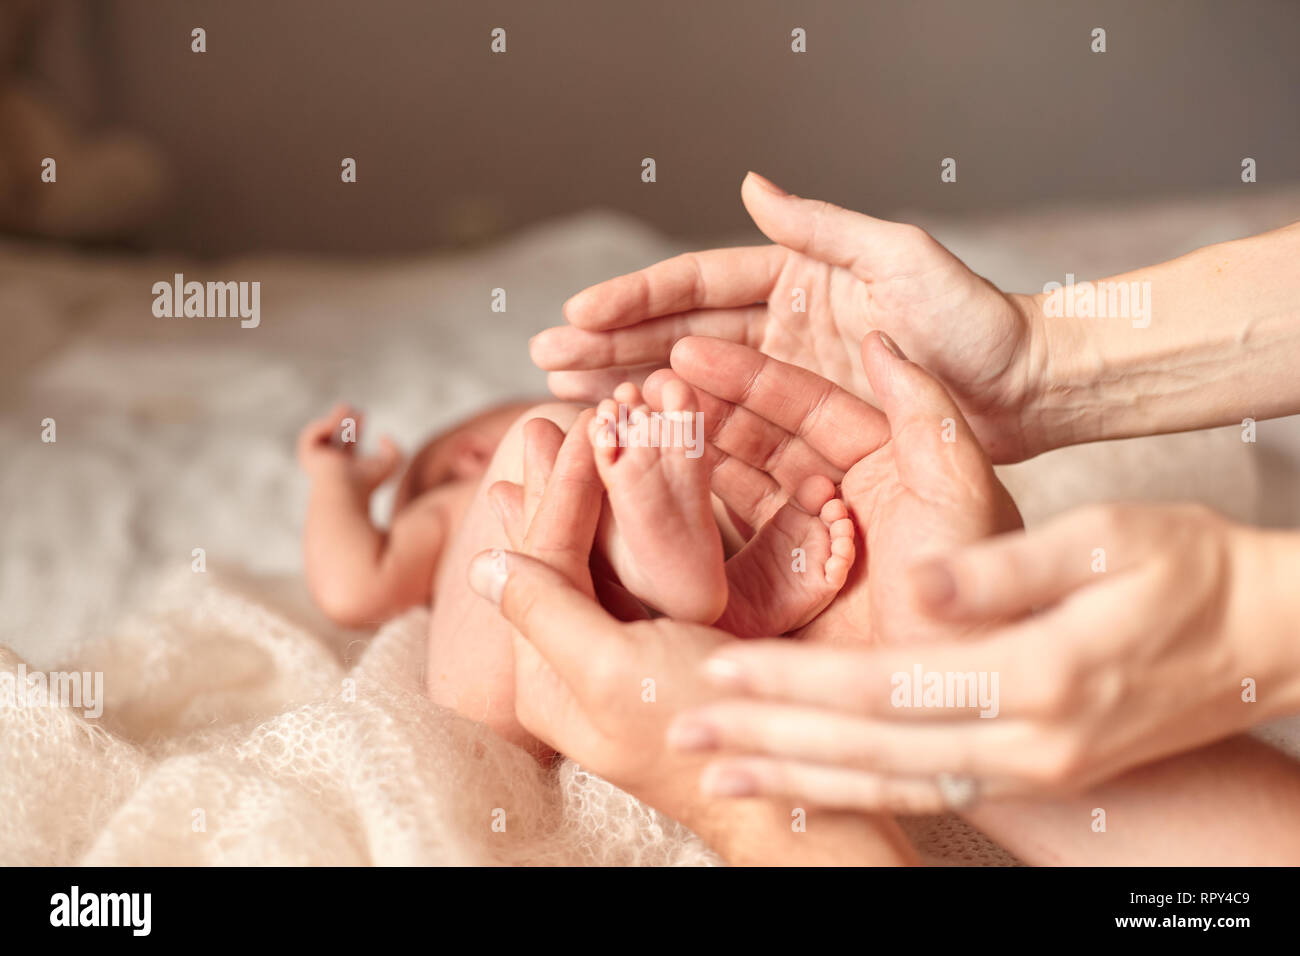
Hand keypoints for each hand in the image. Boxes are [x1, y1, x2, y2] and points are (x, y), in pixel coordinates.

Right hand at [296, 402, 400, 492]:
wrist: (346, 492)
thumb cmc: (368, 482)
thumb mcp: (391, 464)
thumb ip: (395, 450)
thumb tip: (383, 437)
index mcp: (347, 468)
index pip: (349, 444)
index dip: (356, 428)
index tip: (362, 413)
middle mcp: (331, 465)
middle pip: (333, 437)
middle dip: (340, 420)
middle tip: (348, 406)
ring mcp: (318, 461)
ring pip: (322, 435)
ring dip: (331, 420)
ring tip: (343, 408)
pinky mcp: (308, 457)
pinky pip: (311, 437)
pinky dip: (322, 427)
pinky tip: (334, 423)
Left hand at [476, 409, 735, 824]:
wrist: (786, 779)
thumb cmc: (699, 731)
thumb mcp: (612, 671)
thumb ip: (546, 612)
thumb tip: (478, 564)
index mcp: (548, 675)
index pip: (537, 567)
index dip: (552, 496)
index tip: (564, 432)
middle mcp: (574, 663)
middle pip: (553, 560)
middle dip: (551, 490)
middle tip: (540, 428)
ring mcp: (618, 655)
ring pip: (589, 561)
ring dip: (579, 499)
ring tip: (559, 447)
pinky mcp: (661, 649)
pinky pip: (630, 577)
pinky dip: (622, 526)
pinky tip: (612, 497)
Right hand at [533, 172, 1046, 461]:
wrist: (1025, 393)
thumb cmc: (974, 320)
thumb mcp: (900, 259)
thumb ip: (822, 227)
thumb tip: (750, 183)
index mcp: (795, 278)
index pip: (698, 284)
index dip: (636, 298)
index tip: (578, 310)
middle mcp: (781, 328)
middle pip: (678, 333)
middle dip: (609, 343)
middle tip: (544, 356)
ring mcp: (787, 381)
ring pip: (691, 384)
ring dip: (628, 387)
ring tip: (564, 394)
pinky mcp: (802, 432)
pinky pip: (728, 433)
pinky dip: (679, 435)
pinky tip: (632, 440)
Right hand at [647, 331, 1021, 646]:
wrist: (956, 702)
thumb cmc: (974, 594)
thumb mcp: (957, 487)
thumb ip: (922, 408)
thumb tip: (878, 338)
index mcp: (886, 466)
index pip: (806, 407)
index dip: (748, 377)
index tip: (689, 351)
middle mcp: (841, 505)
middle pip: (760, 444)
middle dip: (705, 413)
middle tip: (648, 388)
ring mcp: (803, 555)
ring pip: (733, 492)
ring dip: (687, 460)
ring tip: (636, 431)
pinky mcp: (775, 604)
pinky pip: (720, 556)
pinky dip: (684, 526)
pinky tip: (646, 498)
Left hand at [668, 502, 1299, 810]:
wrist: (1265, 636)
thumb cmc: (1190, 571)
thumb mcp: (1106, 542)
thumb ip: (1004, 570)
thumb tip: (920, 581)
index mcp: (1036, 676)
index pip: (884, 689)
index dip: (796, 685)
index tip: (720, 672)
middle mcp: (1026, 742)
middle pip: (869, 751)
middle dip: (769, 743)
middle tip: (684, 736)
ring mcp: (1031, 770)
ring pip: (888, 786)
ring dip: (797, 779)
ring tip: (722, 775)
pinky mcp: (1032, 774)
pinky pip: (923, 795)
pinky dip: (854, 794)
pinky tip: (804, 786)